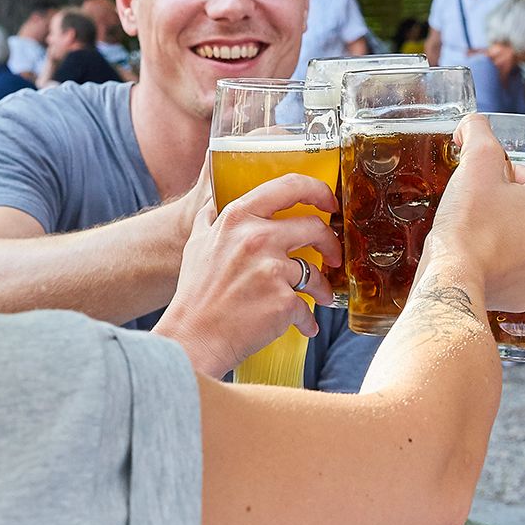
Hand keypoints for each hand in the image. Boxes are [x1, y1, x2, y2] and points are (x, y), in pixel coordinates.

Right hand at [156, 174, 341, 376]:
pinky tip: (302, 325)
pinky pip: (306, 308)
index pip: (289, 186)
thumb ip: (209, 218)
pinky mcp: (283, 302)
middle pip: (315, 227)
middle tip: (332, 257)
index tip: (329, 202)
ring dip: (322, 287)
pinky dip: (306, 319)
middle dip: (330, 244)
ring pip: (315, 273)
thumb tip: (214, 200)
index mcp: (239, 218)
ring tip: (320, 297)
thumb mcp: (197, 244)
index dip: (318, 190)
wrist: (193, 338)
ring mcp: (272, 270)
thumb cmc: (195, 294)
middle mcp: (257, 238)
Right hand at [425, 114, 524, 312]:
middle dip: (499, 207)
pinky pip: (511, 271)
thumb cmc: (469, 220)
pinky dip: (495, 265)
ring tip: (473, 236)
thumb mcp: (475, 162)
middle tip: (471, 213)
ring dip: (498, 235)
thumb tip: (474, 123)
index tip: (476, 191)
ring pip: (518, 241)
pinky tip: (477, 261)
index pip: (521, 177)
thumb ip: (479, 131)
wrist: (454, 276)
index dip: (493, 179)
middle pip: (522, 210)